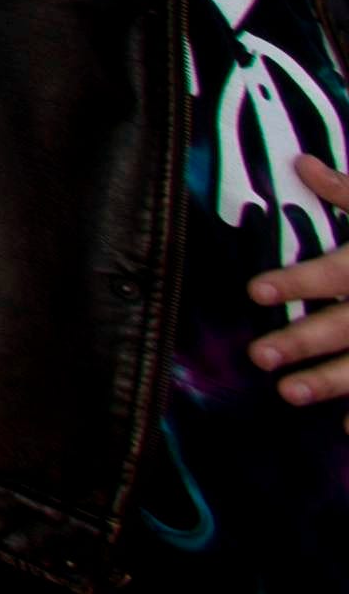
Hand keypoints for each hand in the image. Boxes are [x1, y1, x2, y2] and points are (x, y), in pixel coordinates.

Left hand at [253, 158, 348, 410]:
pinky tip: (345, 430)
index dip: (294, 282)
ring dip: (328, 383)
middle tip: (258, 355)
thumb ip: (348, 191)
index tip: (253, 292)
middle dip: (302, 341)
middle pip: (342, 326)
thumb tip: (301, 163)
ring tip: (287, 393)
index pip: (330, 274)